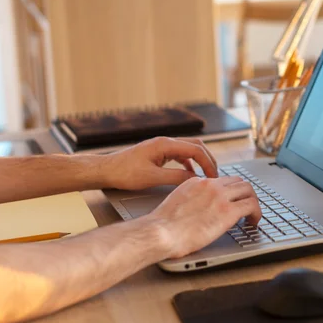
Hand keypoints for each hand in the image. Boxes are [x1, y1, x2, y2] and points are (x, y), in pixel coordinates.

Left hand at [101, 137, 218, 189]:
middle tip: (215, 175)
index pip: (196, 149)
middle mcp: (165, 142)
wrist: (107, 170)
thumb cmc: (125, 173)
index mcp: (165, 144)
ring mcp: (162, 146)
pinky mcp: (158, 153)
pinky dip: (188, 163)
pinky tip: (190, 174)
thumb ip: (176, 178)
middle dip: (208, 159)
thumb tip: (195, 180)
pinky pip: (179, 155)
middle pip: (196, 145)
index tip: (214, 177)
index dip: (208, 163)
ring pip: (188, 149)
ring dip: (199, 161)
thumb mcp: (153, 178)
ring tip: (207, 175)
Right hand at [148, 176, 261, 258]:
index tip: (232, 201)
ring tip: (252, 215)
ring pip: (248, 190)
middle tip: (246, 206)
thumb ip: (190, 201)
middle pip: (238, 181)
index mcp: (196, 183)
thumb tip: (198, 211)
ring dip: (253, 202)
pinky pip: (252, 206)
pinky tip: (253, 222)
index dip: (230, 191)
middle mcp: (210, 185)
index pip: (221, 180)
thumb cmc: (163, 226)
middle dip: (245, 194)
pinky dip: (256, 213)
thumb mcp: (176, 203)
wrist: (161, 232)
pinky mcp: (228, 212)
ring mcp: (220, 197)